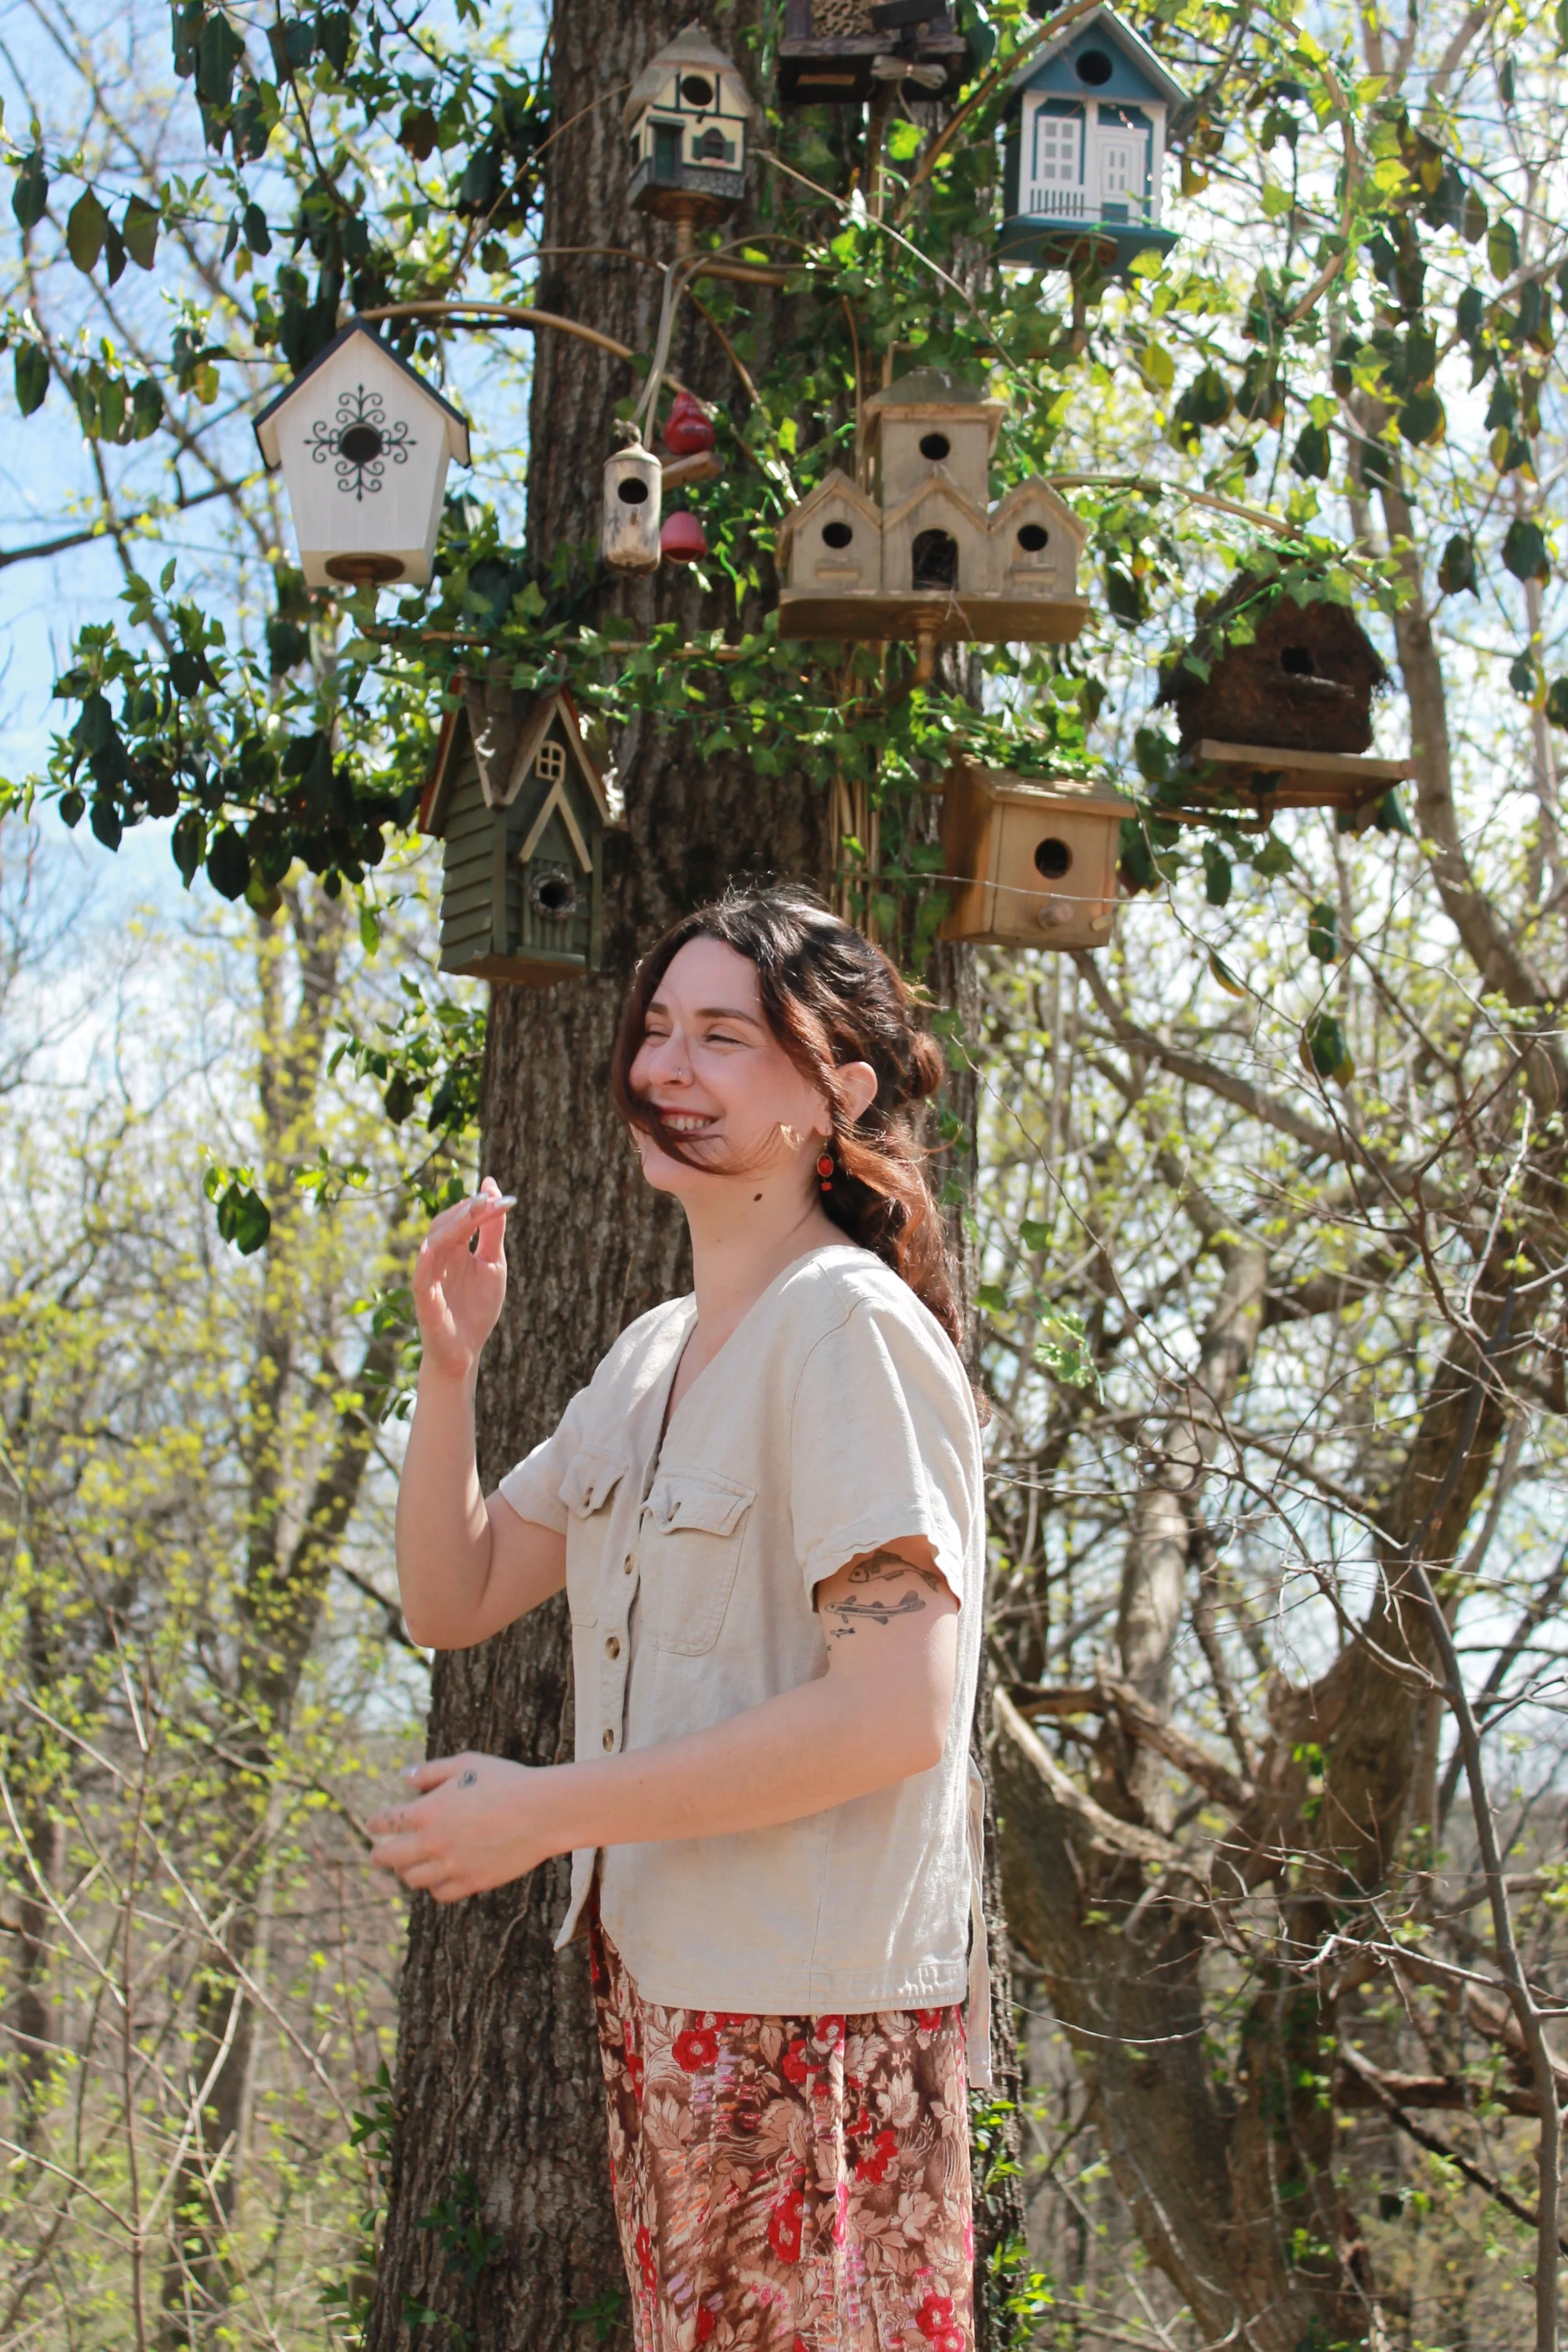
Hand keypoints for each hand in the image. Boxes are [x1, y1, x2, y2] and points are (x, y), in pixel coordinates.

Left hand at [367, 1752, 556, 1901]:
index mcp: (427, 1812)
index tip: (373, 1824)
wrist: (541, 1812)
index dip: (375, 1823)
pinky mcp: (471, 1882)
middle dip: (380, 1855)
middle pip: (390, 1858)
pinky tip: (437, 1877)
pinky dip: (434, 1886)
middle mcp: (433, 1843)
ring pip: (413, 1879)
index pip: (386, 1823)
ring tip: (409, 1866)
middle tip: (377, 1855)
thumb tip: (404, 1777)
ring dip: (407, 1871)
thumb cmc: (506, 1781)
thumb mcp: (466, 1764)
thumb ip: (431, 1771)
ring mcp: (451, 1866)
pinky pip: (440, 1893)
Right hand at [412, 1179, 510, 1383]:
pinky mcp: (424, 1296)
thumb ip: (492, 1230)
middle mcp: (439, 1256)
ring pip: (434, 1241)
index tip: (506, 1198)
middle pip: (447, 1223)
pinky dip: (426, 1259)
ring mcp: (429, 1274)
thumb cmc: (477, 1307)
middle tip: (489, 1199)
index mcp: (455, 1247)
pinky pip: (421, 1274)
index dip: (483, 1206)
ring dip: (453, 1225)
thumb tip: (494, 1188)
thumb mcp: (493, 1262)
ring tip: (473, 1211)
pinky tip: (433, 1246)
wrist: (466, 1349)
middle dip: (468, 1210)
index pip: (464, 1218)